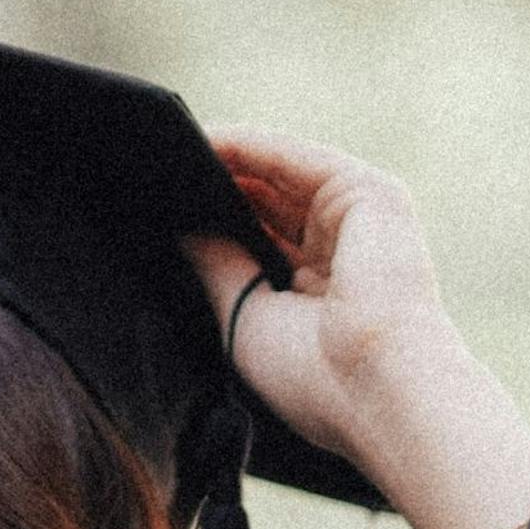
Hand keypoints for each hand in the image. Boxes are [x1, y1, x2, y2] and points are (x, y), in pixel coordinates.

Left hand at [180, 126, 474, 473]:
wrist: (377, 388)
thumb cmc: (316, 377)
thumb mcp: (247, 315)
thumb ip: (218, 264)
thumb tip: (182, 228)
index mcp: (323, 293)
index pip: (261, 241)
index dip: (215, 221)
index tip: (159, 209)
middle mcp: (345, 252)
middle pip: (269, 202)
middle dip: (215, 187)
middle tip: (152, 174)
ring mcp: (361, 219)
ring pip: (281, 173)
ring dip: (226, 159)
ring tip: (166, 151)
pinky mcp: (369, 193)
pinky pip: (296, 158)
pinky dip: (250, 146)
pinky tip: (204, 140)